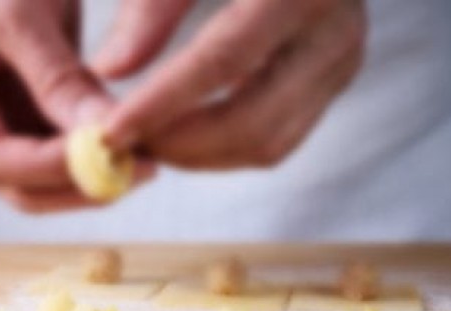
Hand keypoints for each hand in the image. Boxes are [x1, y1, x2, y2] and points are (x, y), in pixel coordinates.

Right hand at [0, 0, 152, 212]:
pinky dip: (100, 151)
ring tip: (150, 159)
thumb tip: (101, 134)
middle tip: (141, 171)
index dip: (48, 167)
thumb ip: (55, 74)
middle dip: (78, 184)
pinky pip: (66, 150)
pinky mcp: (31, 111)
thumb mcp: (16, 5)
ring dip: (95, 176)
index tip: (108, 155)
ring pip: (46, 178)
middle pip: (18, 184)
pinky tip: (141, 142)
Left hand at [95, 0, 365, 169]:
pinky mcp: (335, 81)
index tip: (111, 132)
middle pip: (252, 121)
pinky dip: (226, 148)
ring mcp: (341, 61)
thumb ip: (152, 5)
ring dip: (200, 156)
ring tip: (146, 140)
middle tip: (123, 148)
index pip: (221, 61)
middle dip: (180, 146)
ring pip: (268, 144)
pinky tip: (182, 133)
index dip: (161, 104)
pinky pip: (279, 139)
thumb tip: (109, 69)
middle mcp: (335, 29)